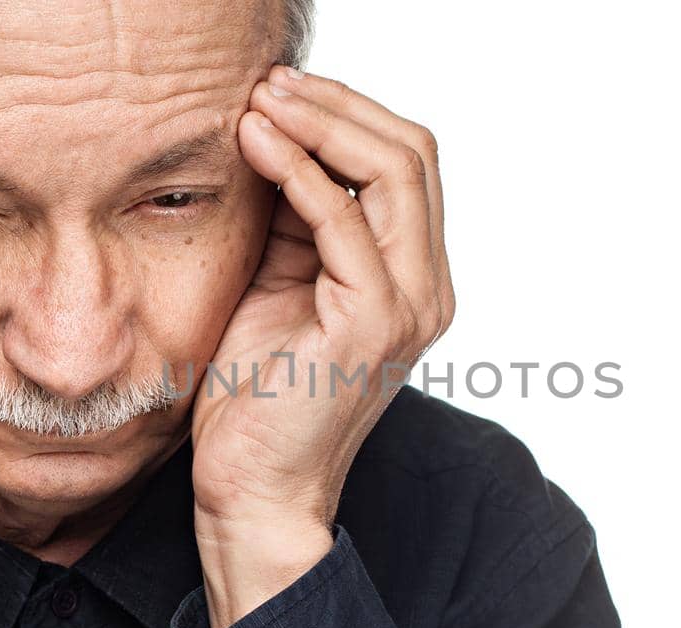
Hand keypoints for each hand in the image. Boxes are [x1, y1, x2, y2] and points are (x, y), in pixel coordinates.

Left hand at [188, 67, 454, 627]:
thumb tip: (278, 141)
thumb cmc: (257, 398)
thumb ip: (295, 220)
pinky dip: (302, 171)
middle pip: (413, 152)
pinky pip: (346, 221)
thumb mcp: (277, 284)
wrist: (253, 490)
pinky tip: (257, 145)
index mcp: (412, 277)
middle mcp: (427, 287)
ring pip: (395, 171)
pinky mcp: (372, 324)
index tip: (281, 92)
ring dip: (323, 123)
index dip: (349, 114)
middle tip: (269, 85)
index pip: (406, 164)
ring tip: (260, 103)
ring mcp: (409, 305)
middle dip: (338, 104)